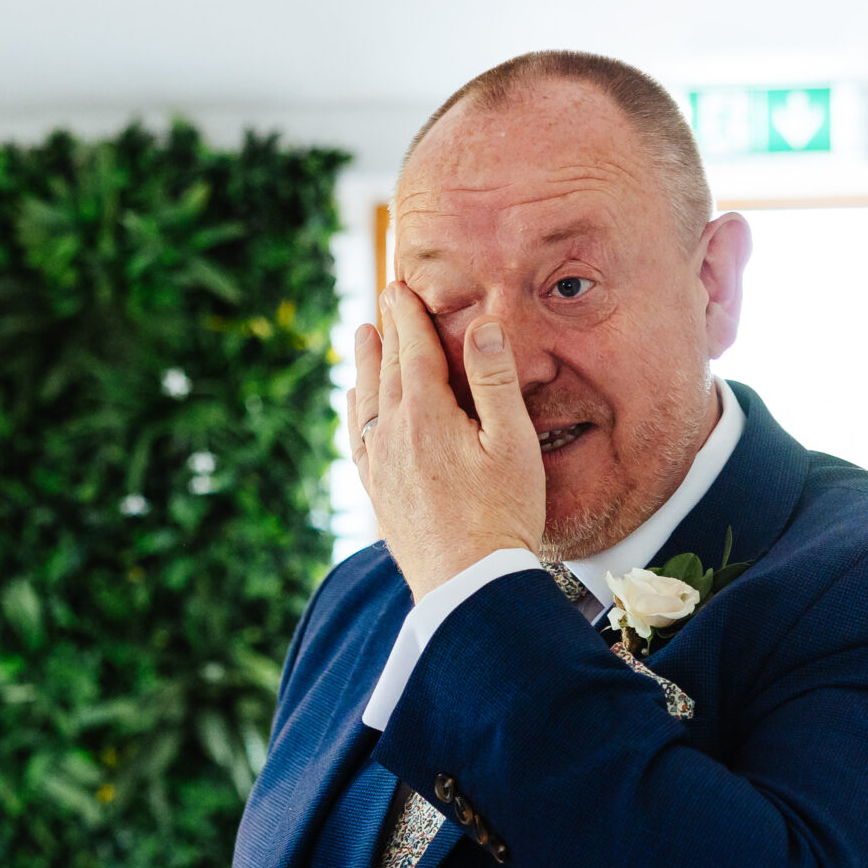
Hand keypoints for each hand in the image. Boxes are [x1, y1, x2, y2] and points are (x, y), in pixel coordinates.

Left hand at [348, 281, 544, 599]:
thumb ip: (495, 381)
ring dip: (364, 364)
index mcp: (426, 415)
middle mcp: (393, 435)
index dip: (408, 315)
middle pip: (385, 369)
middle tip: (384, 298)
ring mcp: (380, 466)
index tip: (401, 285)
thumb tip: (482, 325)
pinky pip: (357, 437)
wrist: (466, 583)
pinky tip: (356, 405)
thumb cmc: (501, 514)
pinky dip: (355, 410)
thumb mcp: (512, 443)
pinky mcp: (377, 493)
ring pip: (365, 401)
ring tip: (360, 336)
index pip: (412, 350)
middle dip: (387, 330)